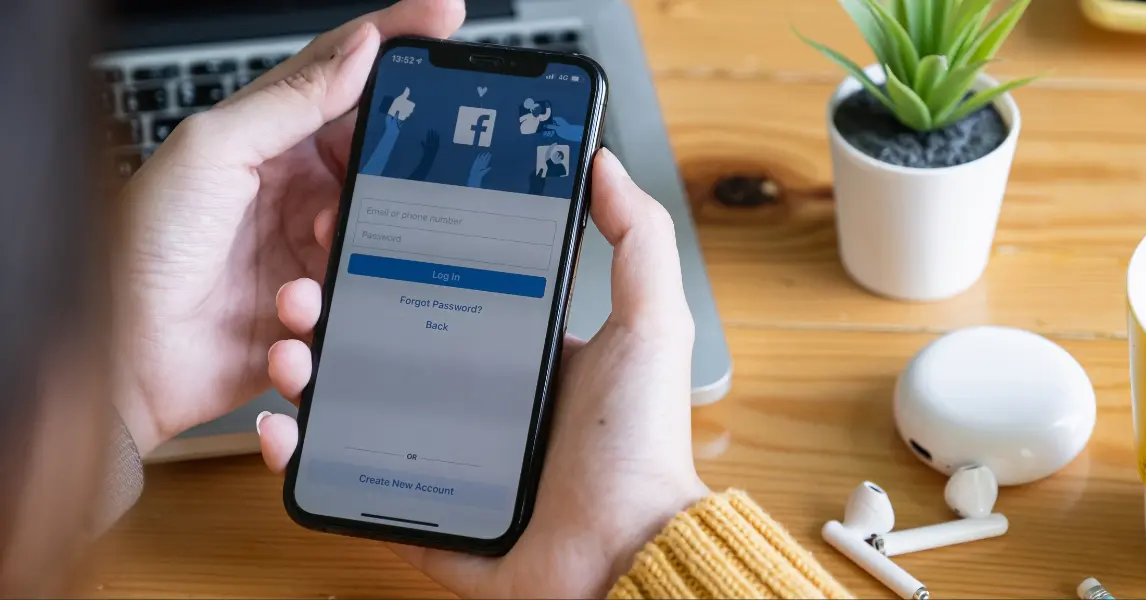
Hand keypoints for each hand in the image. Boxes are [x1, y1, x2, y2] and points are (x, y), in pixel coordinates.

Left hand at [112, 0, 465, 456]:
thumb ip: (292, 99)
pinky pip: (353, 309)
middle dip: (388, 187)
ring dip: (344, 266)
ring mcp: (308, 254)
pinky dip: (325, 319)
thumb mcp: (213, 151)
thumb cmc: (141, 248)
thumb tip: (363, 49)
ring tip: (297, 286)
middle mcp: (296, 193)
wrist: (122, 359)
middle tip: (369, 207)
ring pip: (377, 245)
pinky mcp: (314, 313)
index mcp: (271, 141)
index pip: (346, 78)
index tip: (447, 21)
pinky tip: (285, 324)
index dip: (396, 46)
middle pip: (377, 167)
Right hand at [258, 149, 709, 597]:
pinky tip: (282, 427)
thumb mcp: (649, 326)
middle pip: (384, 344)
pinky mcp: (416, 512)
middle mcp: (475, 401)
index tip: (356, 224)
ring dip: (308, 374)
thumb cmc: (638, 446)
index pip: (442, 292)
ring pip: (352, 406)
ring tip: (289, 351)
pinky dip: (304, 457)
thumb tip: (604, 164)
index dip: (394, 259)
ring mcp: (439, 457)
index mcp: (518, 355)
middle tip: (303, 288)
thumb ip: (637, 240)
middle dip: (334, 312)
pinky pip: (345, 481)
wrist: (622, 557)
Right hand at [542, 117, 582, 141]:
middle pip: (550, 123)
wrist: (570, 134)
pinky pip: (552, 131)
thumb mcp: (557, 128)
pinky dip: (550, 132)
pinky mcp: (558, 131)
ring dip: (547, 129)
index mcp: (557, 119)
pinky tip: (545, 134)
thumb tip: (544, 125)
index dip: (545, 120)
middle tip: (539, 127)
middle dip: (545, 125)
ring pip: (551, 127)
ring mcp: (557, 127)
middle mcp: (557, 122)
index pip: (550, 118)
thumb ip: (550, 126)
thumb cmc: (564, 129)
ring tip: (541, 131)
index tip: (540, 121)